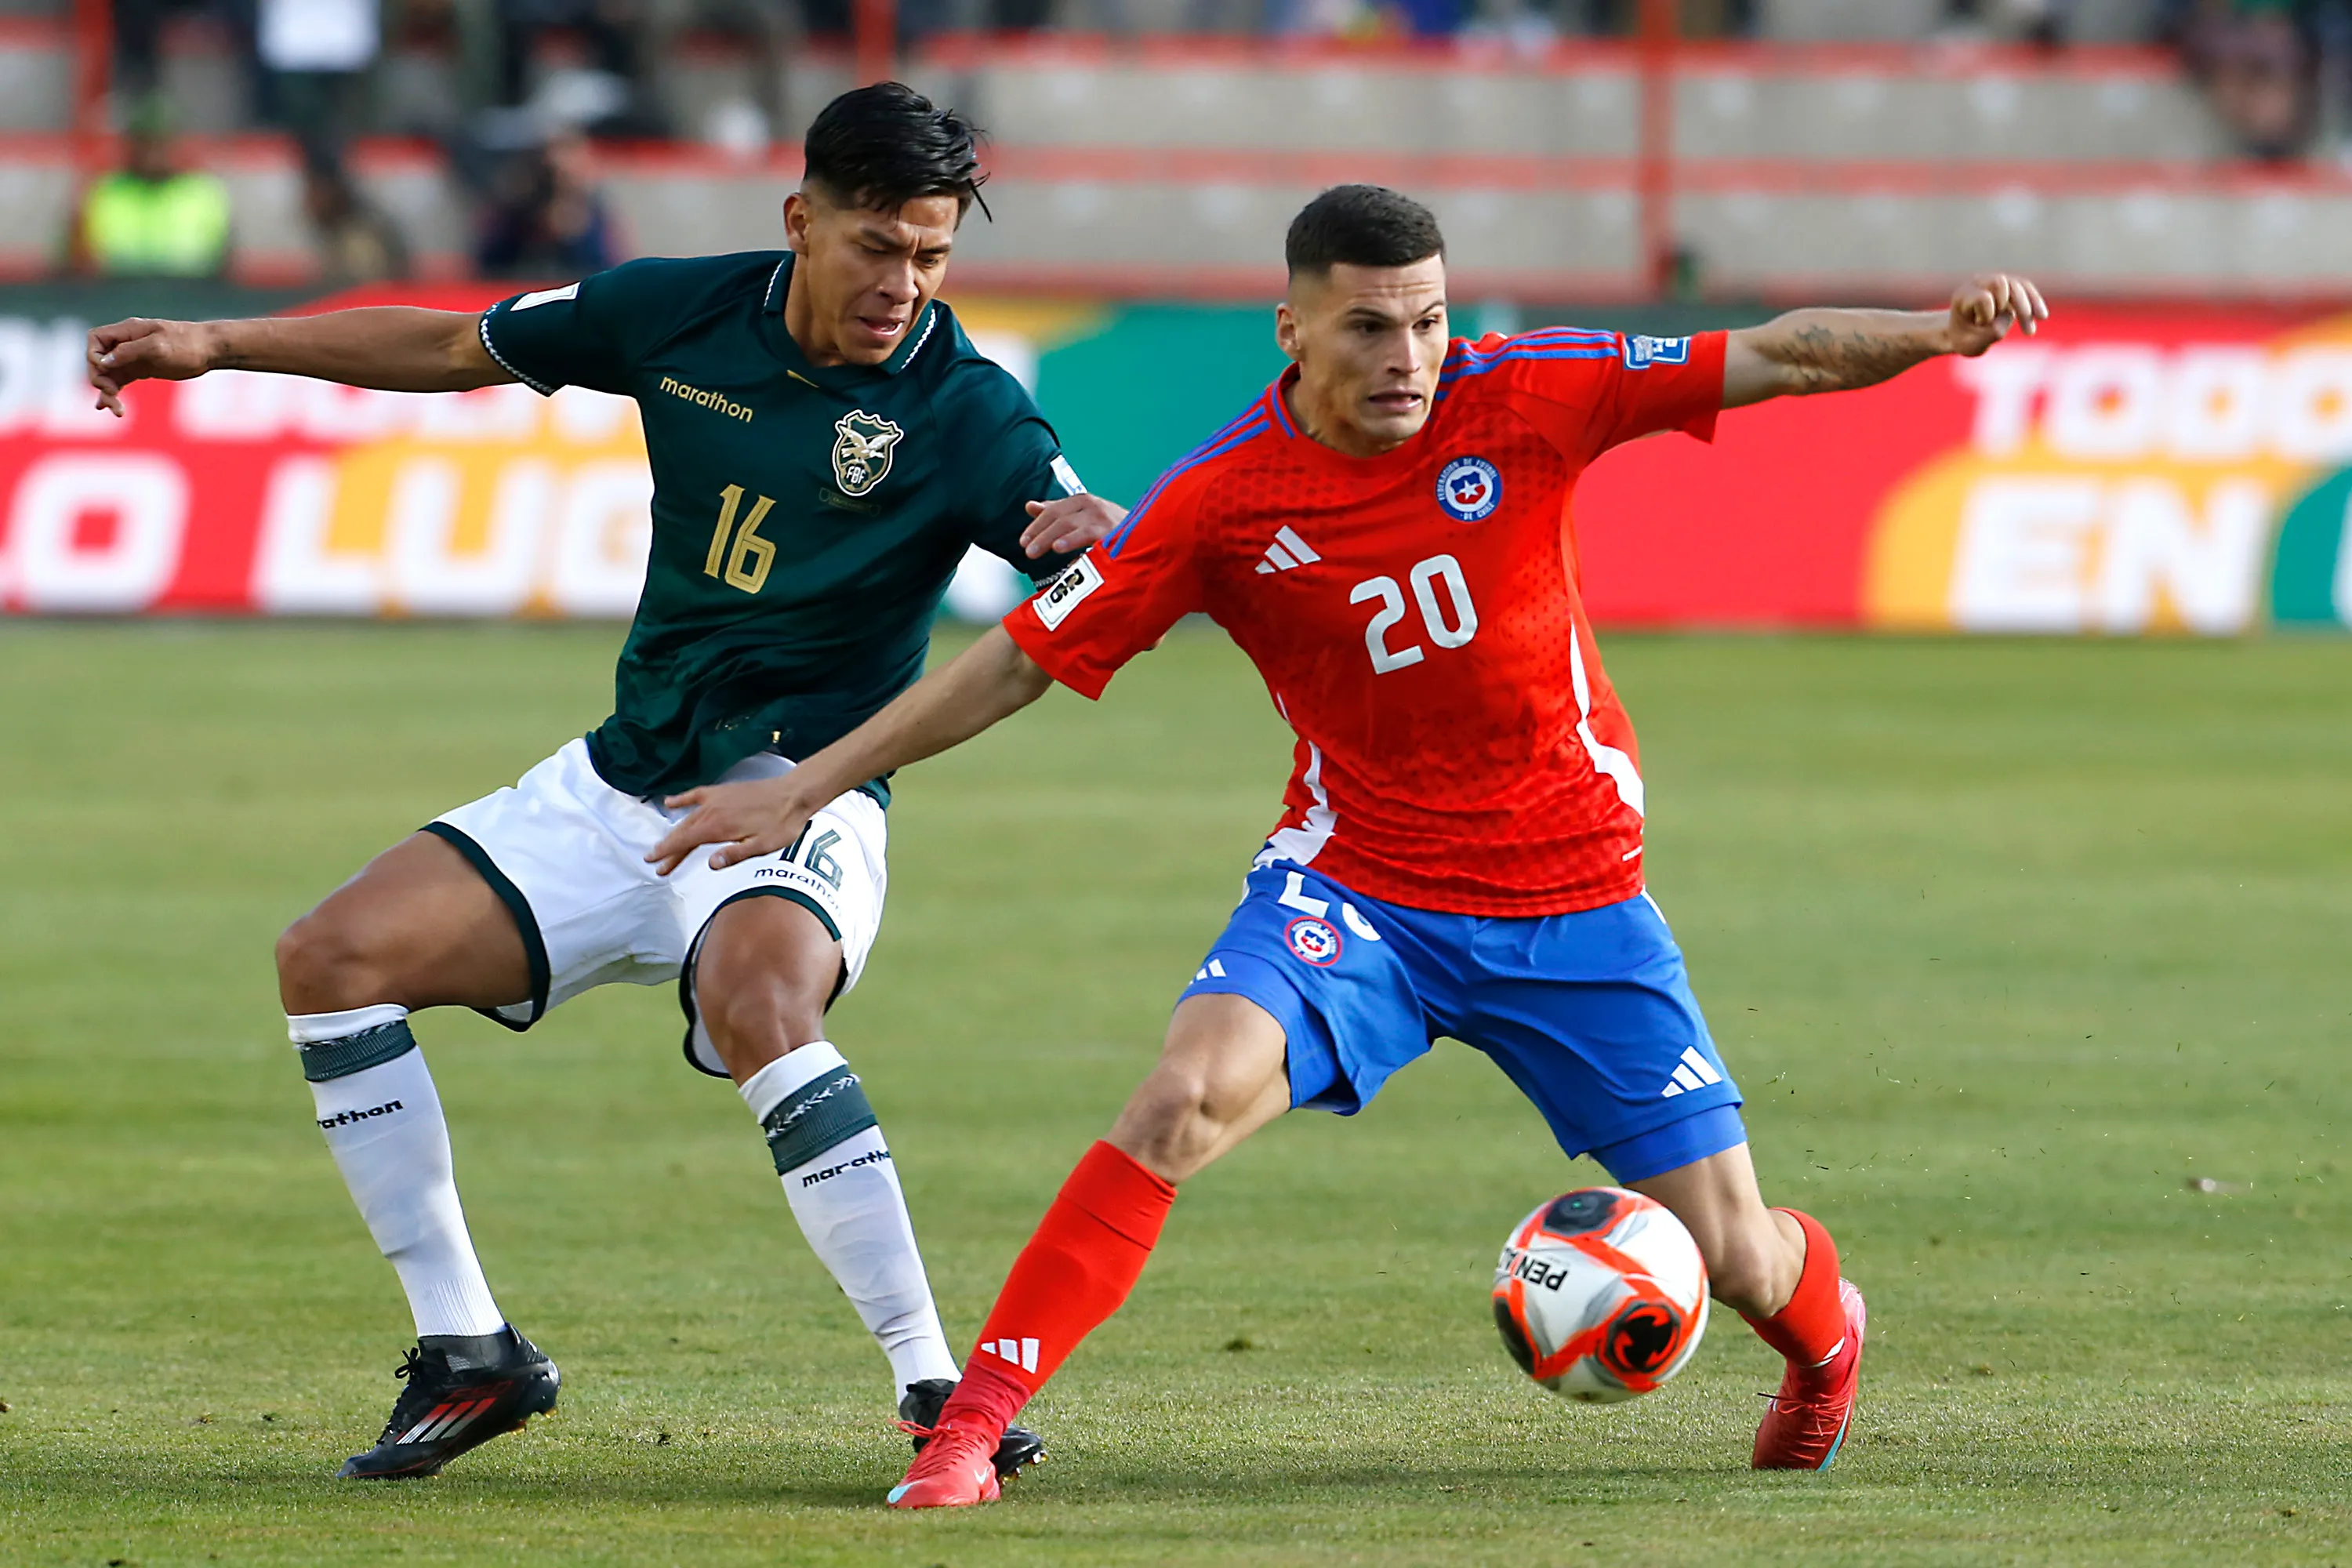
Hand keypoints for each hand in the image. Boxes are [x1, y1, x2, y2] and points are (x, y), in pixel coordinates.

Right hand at [87, 318, 218, 416]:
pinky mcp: (142, 370)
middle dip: (100, 379)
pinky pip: (121, 381)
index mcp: (127, 331)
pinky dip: (114, 393)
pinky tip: (112, 407)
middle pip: (99, 360)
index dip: (93, 356)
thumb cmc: (187, 344)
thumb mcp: (158, 346)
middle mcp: (126, 343)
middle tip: (112, 396)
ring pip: (109, 374)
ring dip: (107, 392)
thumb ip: (129, 352)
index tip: (106, 370)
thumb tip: (103, 362)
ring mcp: (133, 358)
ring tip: (117, 411)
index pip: (95, 339)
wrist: (211, 350)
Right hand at [645, 776, 819, 875]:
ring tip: (662, 845)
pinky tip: (670, 803)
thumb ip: (735, 854)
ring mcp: (716, 799)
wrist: (794, 794)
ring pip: (688, 818)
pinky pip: (696, 795)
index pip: (684, 842)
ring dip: (674, 832)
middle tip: (654, 862)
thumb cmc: (781, 823)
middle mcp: (712, 811)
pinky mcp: (723, 791)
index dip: (667, 852)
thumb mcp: (763, 846)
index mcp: (718, 826)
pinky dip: (682, 799)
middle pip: (683, 832)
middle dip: (667, 848)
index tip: (652, 861)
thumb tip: (711, 864)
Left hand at [1019, 493, 1126, 558]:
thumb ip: (1056, 511)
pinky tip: (1060, 549)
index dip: (1037, 525)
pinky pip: (1088, 536)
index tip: (1023, 540)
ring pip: (1069, 525)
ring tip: (1036, 551)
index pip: (1053, 511)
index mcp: (1083, 501)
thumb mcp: (1081, 516)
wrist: (1147, 534)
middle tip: (1027, 550)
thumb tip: (1030, 506)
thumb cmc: (1111, 527)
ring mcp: (1103, 518)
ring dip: (1050, 539)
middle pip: (1059, 518)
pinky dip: (1072, 541)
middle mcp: (1092, 506)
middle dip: (1040, 534)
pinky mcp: (1113, 531)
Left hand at [1945, 274, 2048, 357]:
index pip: (1983, 298)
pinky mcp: (2007, 287)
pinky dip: (2035, 302)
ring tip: (2031, 331)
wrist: (1965, 335)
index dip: (1988, 315)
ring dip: (2029, 307)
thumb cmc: (1965, 340)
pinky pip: (2026, 288)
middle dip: (2015, 305)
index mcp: (1962, 296)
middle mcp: (1977, 284)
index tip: (1980, 326)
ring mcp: (1993, 282)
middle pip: (2001, 283)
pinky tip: (2042, 317)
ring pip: (2018, 285)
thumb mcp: (1970, 345)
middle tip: (2020, 330)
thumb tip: (2009, 315)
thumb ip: (1989, 333)